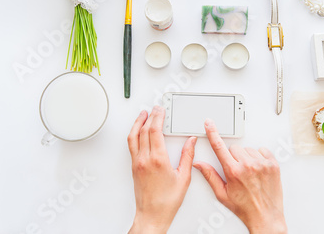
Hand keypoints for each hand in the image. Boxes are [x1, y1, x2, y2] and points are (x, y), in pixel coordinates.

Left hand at [127, 106, 196, 233]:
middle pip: (144, 130)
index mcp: (158, 159)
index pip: (155, 131)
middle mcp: (144, 159)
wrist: (152, 215)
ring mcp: (137, 162)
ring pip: (134, 136)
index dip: (158, 117)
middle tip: (155, 108)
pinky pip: (132, 145)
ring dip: (138, 123)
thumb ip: (188, 157)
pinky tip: (138, 131)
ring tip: (143, 114)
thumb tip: (191, 142)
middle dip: (150, 116)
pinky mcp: (134, 167)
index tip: (161, 110)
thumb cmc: (167, 201)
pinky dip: (135, 133)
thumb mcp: (184, 178)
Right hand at [193, 120, 286, 233]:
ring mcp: (262, 164)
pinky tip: (258, 169)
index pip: (219, 147)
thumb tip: (199, 164)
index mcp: (234, 172)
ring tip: (249, 173)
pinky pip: (262, 150)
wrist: (265, 217)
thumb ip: (210, 176)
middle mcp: (248, 165)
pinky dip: (259, 157)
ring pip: (248, 149)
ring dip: (247, 158)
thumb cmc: (245, 208)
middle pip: (234, 149)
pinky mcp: (273, 164)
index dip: (213, 133)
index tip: (209, 124)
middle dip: (233, 157)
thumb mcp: (222, 194)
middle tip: (237, 172)